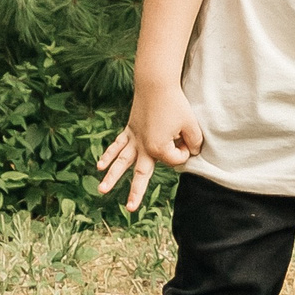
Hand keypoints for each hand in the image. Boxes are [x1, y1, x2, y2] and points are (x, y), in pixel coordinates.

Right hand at [95, 84, 203, 212]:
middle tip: (130, 209)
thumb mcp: (192, 125)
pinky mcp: (129, 130)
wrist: (156, 85)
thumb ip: (194, 142)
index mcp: (158, 148)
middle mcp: (143, 147)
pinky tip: (100, 166)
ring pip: (121, 162)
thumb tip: (190, 152)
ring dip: (111, 176)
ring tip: (101, 190)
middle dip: (136, 192)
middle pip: (140, 174)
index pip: (175, 159)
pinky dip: (109, 155)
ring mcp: (133, 139)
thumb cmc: (176, 105)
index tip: (186, 136)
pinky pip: (118, 145)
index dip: (184, 149)